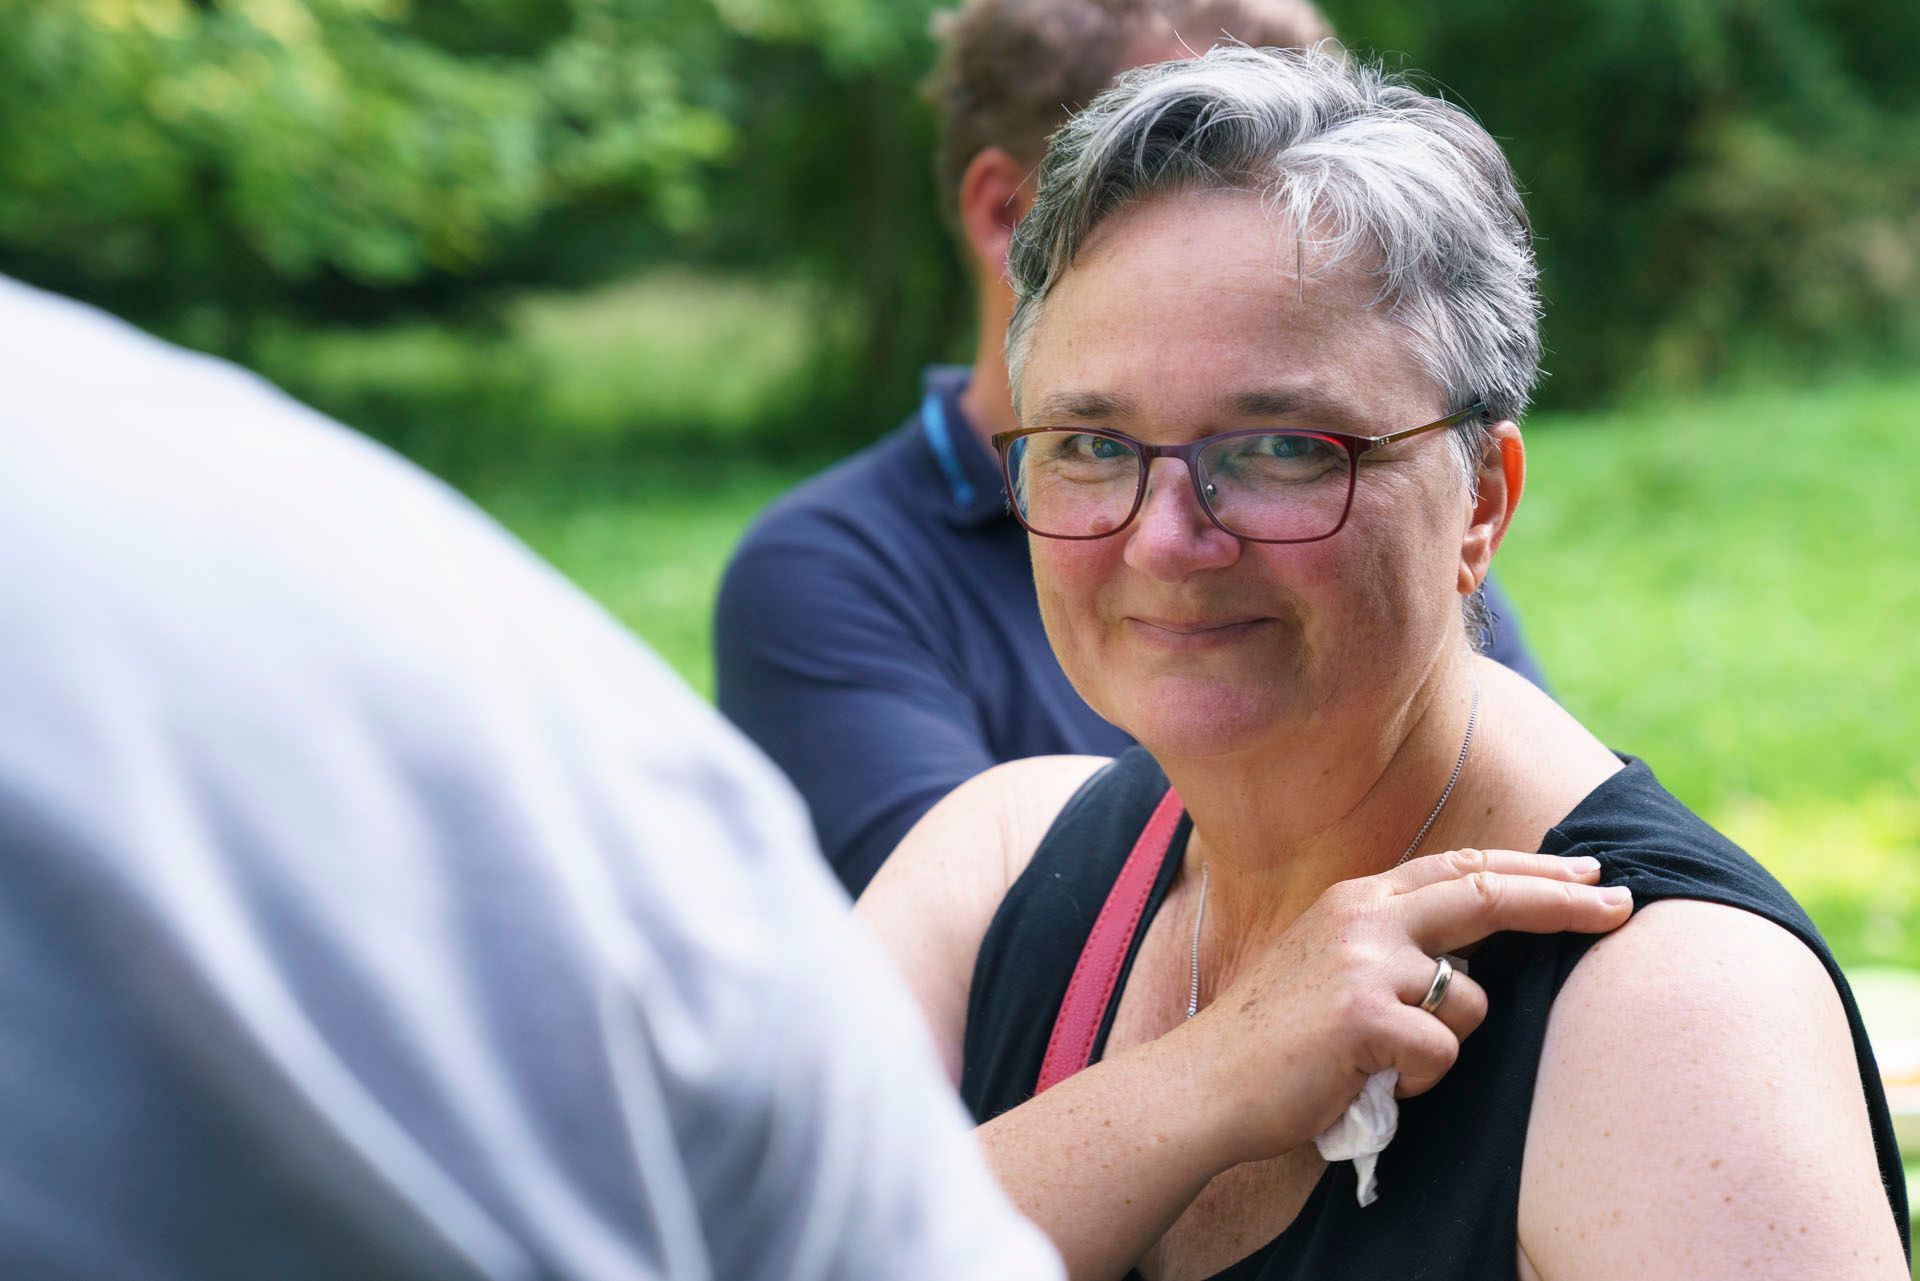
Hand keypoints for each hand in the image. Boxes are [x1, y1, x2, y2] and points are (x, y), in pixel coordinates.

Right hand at [1172, 849, 1629, 1165]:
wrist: (1206, 1082)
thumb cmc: (1276, 1039)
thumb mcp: (1331, 965)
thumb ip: (1391, 945)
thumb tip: (1468, 959)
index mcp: (1357, 899)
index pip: (1460, 870)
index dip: (1530, 871)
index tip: (1587, 875)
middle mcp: (1363, 916)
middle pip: (1486, 893)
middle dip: (1562, 899)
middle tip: (1620, 904)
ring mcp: (1364, 962)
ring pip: (1470, 999)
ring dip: (1446, 1040)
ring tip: (1385, 1061)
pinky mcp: (1365, 1015)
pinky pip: (1442, 1051)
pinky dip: (1419, 1079)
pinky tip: (1368, 1081)